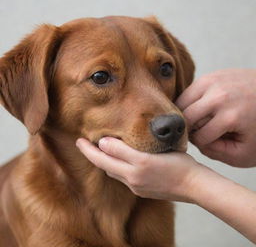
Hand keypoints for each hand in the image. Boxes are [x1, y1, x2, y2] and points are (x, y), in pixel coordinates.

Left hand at [76, 137, 202, 201]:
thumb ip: (125, 150)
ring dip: (105, 160)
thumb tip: (104, 143)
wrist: (194, 185)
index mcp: (135, 169)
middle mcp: (132, 180)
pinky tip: (119, 160)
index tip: (79, 140)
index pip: (104, 158)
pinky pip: (123, 177)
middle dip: (92, 155)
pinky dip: (116, 167)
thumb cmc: (178, 164)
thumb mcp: (152, 153)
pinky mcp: (142, 190)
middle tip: (82, 143)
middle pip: (106, 165)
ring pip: (114, 171)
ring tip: (100, 149)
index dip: (89, 149)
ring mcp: (137, 186)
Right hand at [176, 69, 255, 166]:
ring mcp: (214, 82)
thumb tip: (195, 141)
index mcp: (231, 116)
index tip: (210, 142)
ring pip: (182, 102)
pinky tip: (201, 108)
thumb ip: (217, 152)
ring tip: (199, 120)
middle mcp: (220, 96)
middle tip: (200, 132)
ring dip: (186, 114)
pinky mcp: (211, 75)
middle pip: (186, 118)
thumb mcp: (246, 152)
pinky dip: (189, 102)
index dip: (202, 144)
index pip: (199, 137)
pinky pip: (189, 91)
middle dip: (189, 129)